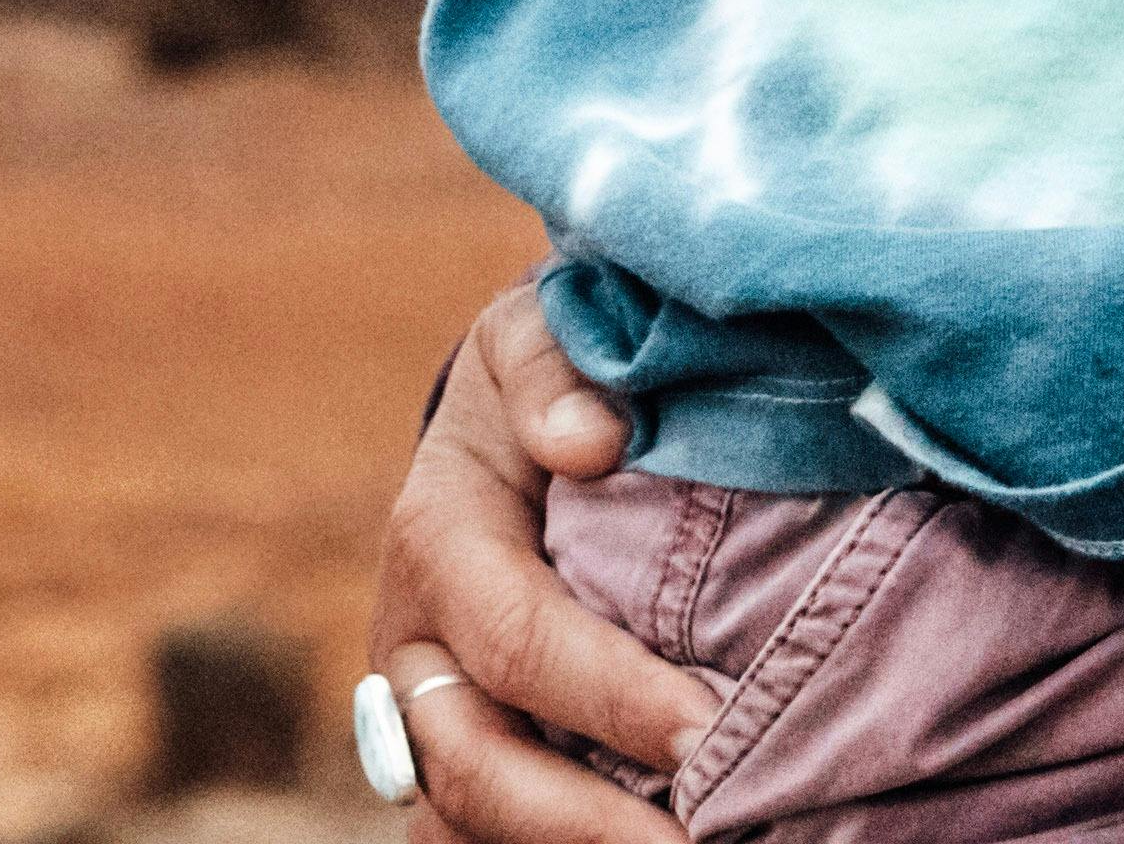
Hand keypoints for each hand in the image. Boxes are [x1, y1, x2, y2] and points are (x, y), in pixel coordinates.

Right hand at [356, 288, 708, 839]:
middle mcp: (414, 648)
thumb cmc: (550, 373)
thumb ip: (555, 368)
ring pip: (468, 822)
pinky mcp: (466, 751)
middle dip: (585, 823)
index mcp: (436, 540)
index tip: (710, 732)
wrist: (520, 410)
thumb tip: (590, 441)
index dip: (612, 697)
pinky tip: (660, 839)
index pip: (517, 641)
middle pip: (474, 769)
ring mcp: (431, 713)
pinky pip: (490, 833)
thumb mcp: (539, 331)